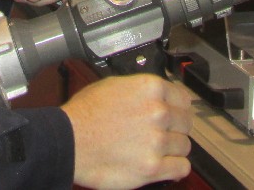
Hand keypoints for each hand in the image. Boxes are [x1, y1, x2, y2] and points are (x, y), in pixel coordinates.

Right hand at [62, 74, 193, 189]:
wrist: (68, 141)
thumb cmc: (83, 115)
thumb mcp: (112, 85)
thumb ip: (141, 90)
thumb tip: (156, 96)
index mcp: (150, 88)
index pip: (183, 98)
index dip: (178, 107)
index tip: (175, 114)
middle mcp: (158, 112)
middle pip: (186, 123)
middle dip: (176, 128)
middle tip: (163, 133)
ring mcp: (157, 141)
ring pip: (185, 146)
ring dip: (173, 149)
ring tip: (157, 149)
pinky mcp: (153, 167)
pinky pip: (181, 168)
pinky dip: (176, 168)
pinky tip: (166, 165)